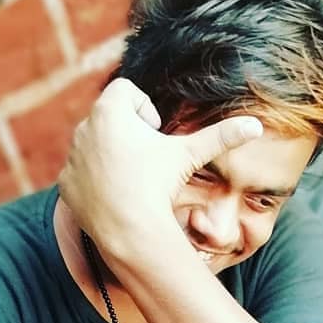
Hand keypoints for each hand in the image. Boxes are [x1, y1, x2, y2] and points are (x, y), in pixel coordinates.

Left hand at [57, 77, 261, 258]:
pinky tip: (113, 196)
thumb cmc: (159, 187)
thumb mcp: (189, 155)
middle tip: (146, 163)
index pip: (126, 91)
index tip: (155, 135)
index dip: (145, 111)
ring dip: (111, 156)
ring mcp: (72, 156)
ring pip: (95, 145)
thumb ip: (220, 136)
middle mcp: (84, 127)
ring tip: (131, 181)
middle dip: (127, 134)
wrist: (130, 232)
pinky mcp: (65, 182)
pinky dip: (95, 180)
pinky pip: (81, 173)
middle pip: (110, 118)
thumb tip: (256, 125)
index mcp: (110, 109)